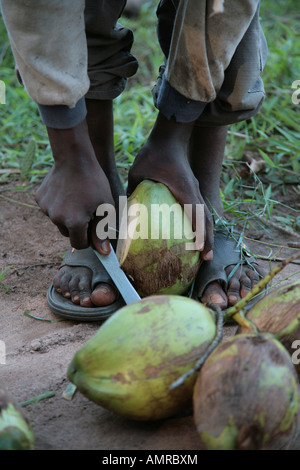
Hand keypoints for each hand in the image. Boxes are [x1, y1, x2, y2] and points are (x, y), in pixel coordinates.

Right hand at [35, 122, 114, 251]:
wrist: (75, 157)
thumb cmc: (94, 181)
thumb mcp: (105, 206)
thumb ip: (102, 231)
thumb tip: (103, 252)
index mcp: (74, 222)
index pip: (80, 244)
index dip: (89, 239)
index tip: (94, 230)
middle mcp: (57, 218)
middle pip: (68, 233)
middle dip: (78, 228)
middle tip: (88, 212)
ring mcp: (46, 208)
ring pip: (58, 221)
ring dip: (67, 216)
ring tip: (78, 199)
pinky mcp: (39, 199)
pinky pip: (50, 208)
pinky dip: (57, 205)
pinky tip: (67, 192)